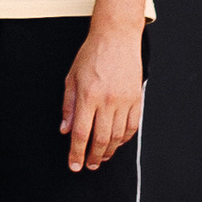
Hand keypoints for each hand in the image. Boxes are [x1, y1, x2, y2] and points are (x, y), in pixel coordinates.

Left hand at [60, 21, 144, 172]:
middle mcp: (107, 100)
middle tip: (88, 165)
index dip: (76, 153)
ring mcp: (124, 100)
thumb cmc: (91, 54)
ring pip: (117, 136)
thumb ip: (68, 105)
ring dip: (109, 151)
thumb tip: (65, 130)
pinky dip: (124, 139)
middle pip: (101, 139)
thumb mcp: (71, 77)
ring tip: (101, 157)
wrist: (116, 37)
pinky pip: (132, 126)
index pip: (81, 133)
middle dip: (93, 157)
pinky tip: (117, 143)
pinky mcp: (136, 98)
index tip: (74, 165)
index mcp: (88, 95)